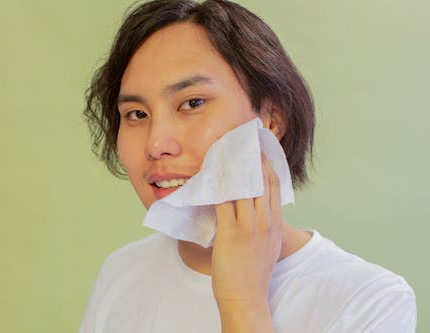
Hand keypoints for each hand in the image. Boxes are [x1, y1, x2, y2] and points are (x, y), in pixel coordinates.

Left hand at [212, 153, 281, 331]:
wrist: (246, 297)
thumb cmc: (253, 273)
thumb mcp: (267, 245)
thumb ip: (263, 224)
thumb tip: (252, 207)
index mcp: (275, 223)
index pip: (274, 185)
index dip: (267, 164)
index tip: (260, 149)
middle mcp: (266, 220)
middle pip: (260, 180)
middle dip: (251, 158)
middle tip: (242, 140)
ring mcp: (249, 226)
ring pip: (243, 187)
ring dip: (232, 167)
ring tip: (224, 150)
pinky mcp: (231, 233)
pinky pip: (224, 201)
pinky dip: (218, 185)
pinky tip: (211, 174)